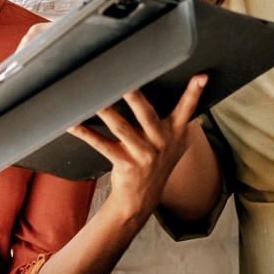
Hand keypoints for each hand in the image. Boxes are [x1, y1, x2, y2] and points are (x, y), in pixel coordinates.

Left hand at [69, 76, 209, 227]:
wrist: (143, 197)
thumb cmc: (158, 161)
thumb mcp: (175, 142)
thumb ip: (179, 120)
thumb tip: (188, 90)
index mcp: (175, 132)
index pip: (186, 109)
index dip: (194, 93)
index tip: (200, 76)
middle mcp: (160, 142)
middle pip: (147, 114)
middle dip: (135, 97)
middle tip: (125, 80)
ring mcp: (142, 154)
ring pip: (121, 128)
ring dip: (106, 112)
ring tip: (94, 98)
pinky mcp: (124, 164)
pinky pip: (102, 145)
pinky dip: (85, 134)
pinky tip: (73, 123)